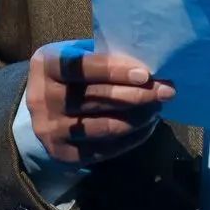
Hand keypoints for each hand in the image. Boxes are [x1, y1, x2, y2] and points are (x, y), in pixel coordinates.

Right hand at [25, 38, 174, 166]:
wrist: (42, 110)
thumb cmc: (72, 75)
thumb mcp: (77, 55)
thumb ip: (103, 58)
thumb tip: (148, 65)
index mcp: (46, 66)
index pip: (81, 67)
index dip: (114, 71)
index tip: (145, 74)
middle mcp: (43, 99)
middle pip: (98, 98)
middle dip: (138, 95)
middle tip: (167, 91)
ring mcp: (52, 130)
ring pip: (106, 126)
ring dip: (139, 117)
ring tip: (158, 107)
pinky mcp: (64, 154)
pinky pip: (106, 149)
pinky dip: (132, 138)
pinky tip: (147, 126)